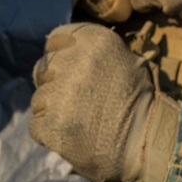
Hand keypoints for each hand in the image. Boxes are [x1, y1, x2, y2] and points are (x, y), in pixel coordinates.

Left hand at [29, 22, 179, 181]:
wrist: (146, 142)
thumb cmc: (139, 100)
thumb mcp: (125, 59)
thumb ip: (92, 52)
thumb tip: (66, 51)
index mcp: (92, 40)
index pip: (55, 39)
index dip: (60, 57)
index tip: (69, 71)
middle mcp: (72, 62)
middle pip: (43, 69)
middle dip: (54, 83)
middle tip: (75, 100)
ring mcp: (58, 95)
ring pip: (39, 99)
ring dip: (52, 110)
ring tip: (78, 120)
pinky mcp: (49, 124)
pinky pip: (36, 124)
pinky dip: (49, 132)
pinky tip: (71, 135)